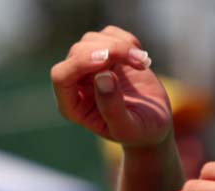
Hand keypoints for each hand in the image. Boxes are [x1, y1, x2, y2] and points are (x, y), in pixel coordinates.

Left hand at [51, 26, 172, 147]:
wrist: (154, 122)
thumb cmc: (138, 132)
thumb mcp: (128, 128)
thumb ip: (112, 109)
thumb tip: (102, 76)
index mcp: (72, 107)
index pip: (61, 77)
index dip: (79, 63)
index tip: (107, 59)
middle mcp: (75, 85)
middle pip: (77, 53)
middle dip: (109, 51)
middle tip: (139, 62)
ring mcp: (88, 68)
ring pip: (90, 40)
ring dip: (120, 46)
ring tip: (143, 63)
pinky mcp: (105, 54)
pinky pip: (108, 34)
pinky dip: (126, 40)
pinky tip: (140, 59)